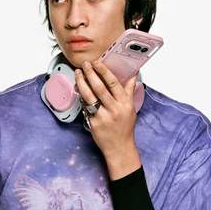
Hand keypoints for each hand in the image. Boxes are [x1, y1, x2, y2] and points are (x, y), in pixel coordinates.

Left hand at [75, 60, 142, 178]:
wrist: (119, 147)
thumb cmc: (125, 127)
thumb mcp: (130, 108)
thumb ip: (129, 90)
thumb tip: (132, 75)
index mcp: (124, 103)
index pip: (113, 83)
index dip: (104, 71)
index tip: (97, 62)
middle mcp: (114, 109)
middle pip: (99, 88)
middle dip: (90, 74)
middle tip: (85, 64)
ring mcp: (103, 117)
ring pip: (89, 96)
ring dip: (82, 83)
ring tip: (78, 73)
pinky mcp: (93, 123)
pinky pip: (85, 107)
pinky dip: (81, 97)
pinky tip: (79, 89)